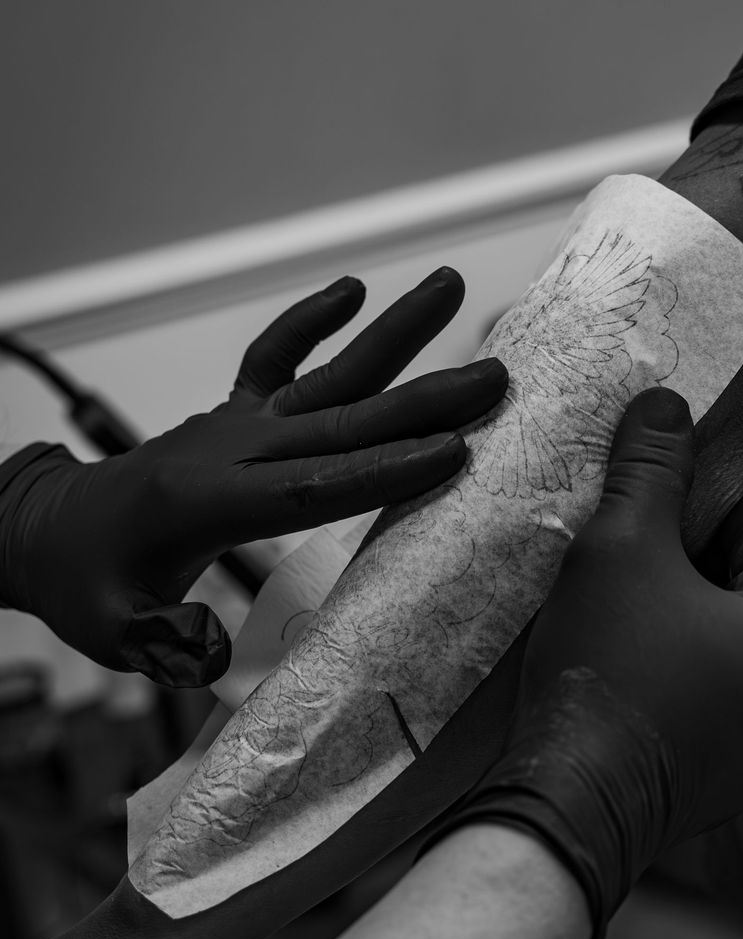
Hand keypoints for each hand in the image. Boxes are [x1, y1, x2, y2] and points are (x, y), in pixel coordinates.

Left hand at [0, 268, 506, 685]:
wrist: (52, 533)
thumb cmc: (90, 587)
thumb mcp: (112, 633)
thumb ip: (164, 643)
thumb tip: (209, 655)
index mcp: (207, 503)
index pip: (311, 486)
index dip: (384, 471)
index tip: (455, 453)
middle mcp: (228, 448)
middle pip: (339, 422)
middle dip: (422, 402)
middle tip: (494, 377)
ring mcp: (232, 423)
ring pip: (324, 375)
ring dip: (391, 333)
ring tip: (450, 284)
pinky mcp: (230, 412)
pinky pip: (273, 356)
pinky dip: (310, 321)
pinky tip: (352, 288)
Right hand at [433, 387, 742, 938]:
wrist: (568, 803)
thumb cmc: (605, 671)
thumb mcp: (622, 545)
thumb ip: (652, 467)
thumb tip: (668, 400)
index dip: (690, 503)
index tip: (637, 500)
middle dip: (684, 567)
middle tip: (616, 561)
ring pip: (729, 645)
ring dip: (679, 621)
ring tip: (612, 615)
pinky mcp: (739, 781)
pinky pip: (716, 699)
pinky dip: (678, 676)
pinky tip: (624, 671)